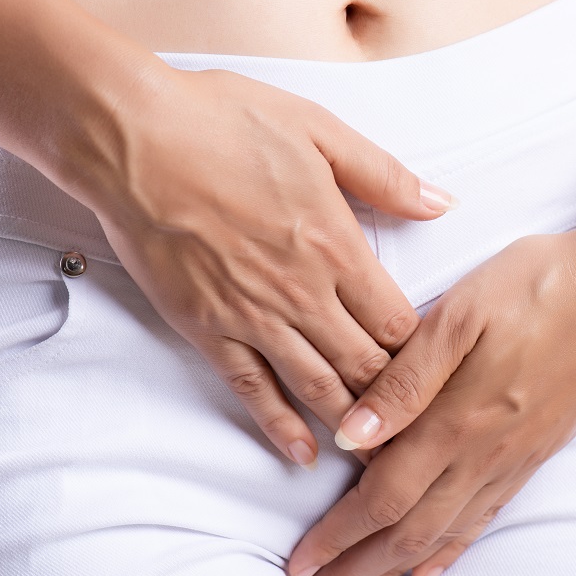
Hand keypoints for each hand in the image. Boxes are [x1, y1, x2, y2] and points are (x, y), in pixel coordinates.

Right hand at [90, 65, 457, 468]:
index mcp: (338, 246)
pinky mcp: (208, 329)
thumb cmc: (223, 122)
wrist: (132, 138)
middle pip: (367, 367)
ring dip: (352, 423)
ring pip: (319, 387)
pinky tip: (302, 452)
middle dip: (397, 399)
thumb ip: (385, 175)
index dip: (424, 354)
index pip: (400, 324)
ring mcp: (254, 317)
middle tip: (417, 425)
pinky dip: (281, 426)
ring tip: (376, 451)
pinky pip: (253, 390)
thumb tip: (443, 203)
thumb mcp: (320, 131)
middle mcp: (303, 293)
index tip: (437, 371)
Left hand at [286, 216, 575, 575]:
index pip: (382, 498)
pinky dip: (452, 551)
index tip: (300, 564)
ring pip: (445, 534)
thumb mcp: (461, 314)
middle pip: (408, 531)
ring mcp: (515, 458)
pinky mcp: (538, 452)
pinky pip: (486, 518)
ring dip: (395, 569)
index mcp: (457, 420)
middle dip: (356, 568)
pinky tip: (432, 569)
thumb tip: (350, 436)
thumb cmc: (537, 285)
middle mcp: (485, 454)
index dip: (337, 537)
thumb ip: (405, 379)